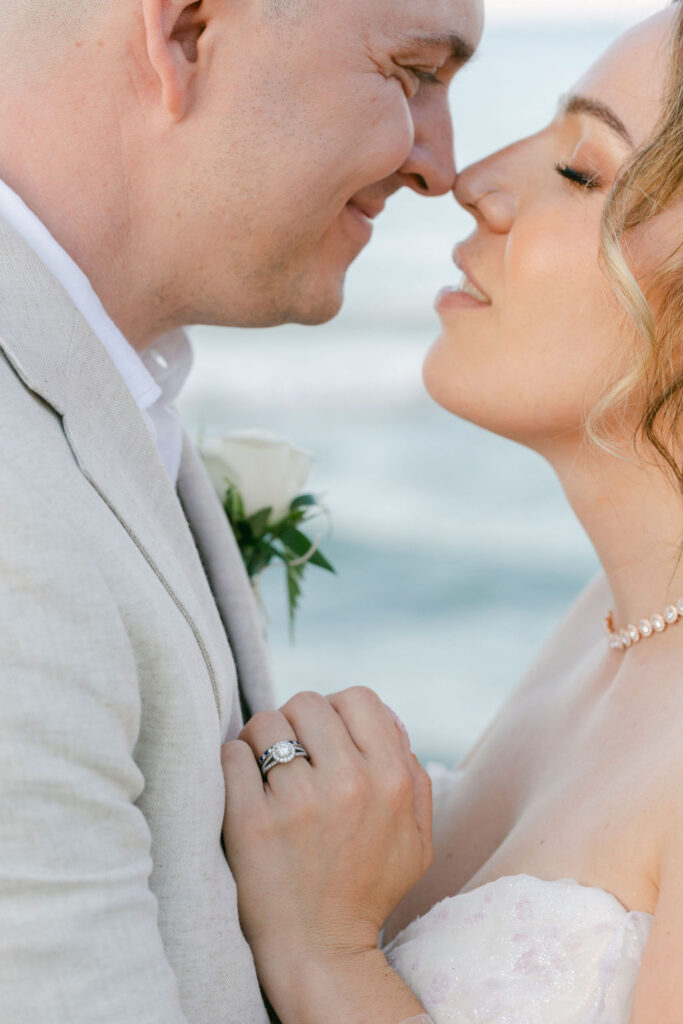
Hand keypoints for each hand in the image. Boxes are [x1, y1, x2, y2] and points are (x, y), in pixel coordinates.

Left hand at [221, 687, 432, 991]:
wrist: (321, 950)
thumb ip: (413, 774)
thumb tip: (388, 719)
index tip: (324, 737)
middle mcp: (349, 784)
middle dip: (296, 722)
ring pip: (265, 723)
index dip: (337, 711)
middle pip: (307, 703)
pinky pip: (231, 755)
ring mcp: (298, 802)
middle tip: (291, 753)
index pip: (357, 697)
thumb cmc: (368, 888)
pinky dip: (233, 761)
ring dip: (260, 740)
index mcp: (392, 779)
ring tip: (263, 768)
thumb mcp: (416, 836)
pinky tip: (242, 784)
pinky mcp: (251, 822)